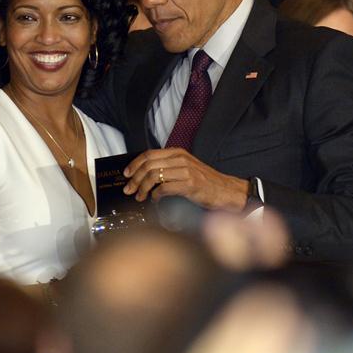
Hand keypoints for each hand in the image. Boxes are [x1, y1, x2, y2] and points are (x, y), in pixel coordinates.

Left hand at [122, 148, 247, 211]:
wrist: (227, 191)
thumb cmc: (205, 182)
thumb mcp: (185, 168)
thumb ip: (167, 167)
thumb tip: (144, 174)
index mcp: (177, 153)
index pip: (148, 154)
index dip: (134, 164)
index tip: (126, 174)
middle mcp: (180, 159)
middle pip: (148, 165)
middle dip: (134, 179)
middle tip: (129, 190)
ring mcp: (186, 171)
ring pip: (153, 176)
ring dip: (142, 188)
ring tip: (140, 197)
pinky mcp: (190, 184)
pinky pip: (164, 188)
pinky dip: (155, 195)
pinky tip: (155, 199)